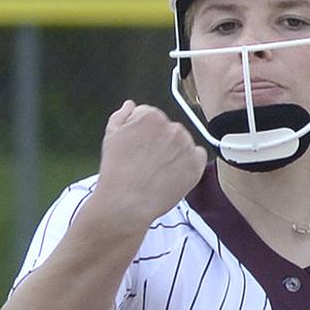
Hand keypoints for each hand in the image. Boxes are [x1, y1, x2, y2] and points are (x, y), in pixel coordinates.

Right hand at [85, 101, 207, 237]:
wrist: (127, 203)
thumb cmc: (116, 171)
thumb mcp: (111, 135)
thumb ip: (122, 115)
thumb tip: (131, 105)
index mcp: (151, 115)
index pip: (151, 117)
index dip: (143, 134)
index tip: (139, 149)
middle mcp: (172, 126)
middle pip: (169, 130)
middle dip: (161, 142)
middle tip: (148, 163)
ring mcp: (186, 146)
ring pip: (183, 143)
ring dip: (175, 153)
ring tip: (159, 171)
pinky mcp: (196, 165)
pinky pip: (198, 157)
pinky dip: (190, 164)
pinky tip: (174, 174)